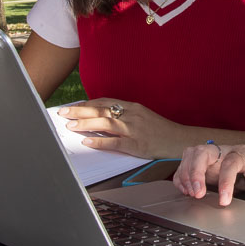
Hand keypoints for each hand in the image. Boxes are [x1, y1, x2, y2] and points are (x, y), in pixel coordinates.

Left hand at [57, 98, 185, 158]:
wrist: (181, 141)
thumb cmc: (161, 131)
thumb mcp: (144, 117)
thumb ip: (126, 116)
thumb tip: (104, 118)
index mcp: (134, 107)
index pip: (106, 101)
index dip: (88, 103)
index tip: (73, 106)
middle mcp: (133, 115)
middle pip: (102, 110)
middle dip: (80, 111)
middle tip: (63, 112)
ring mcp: (135, 129)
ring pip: (106, 123)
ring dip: (86, 123)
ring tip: (70, 125)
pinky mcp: (137, 144)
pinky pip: (115, 142)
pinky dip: (99, 141)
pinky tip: (87, 142)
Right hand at [173, 143, 244, 206]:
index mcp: (242, 153)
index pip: (230, 163)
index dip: (225, 182)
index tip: (224, 201)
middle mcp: (224, 151)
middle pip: (202, 152)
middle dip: (196, 172)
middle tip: (198, 193)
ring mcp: (213, 156)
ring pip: (191, 156)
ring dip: (187, 174)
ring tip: (191, 193)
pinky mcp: (205, 164)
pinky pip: (187, 165)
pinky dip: (183, 177)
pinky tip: (186, 190)